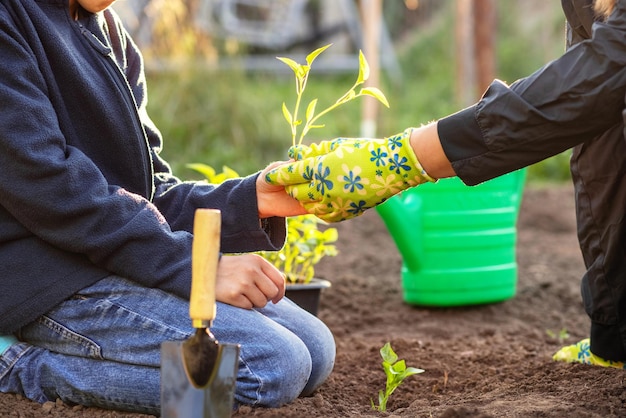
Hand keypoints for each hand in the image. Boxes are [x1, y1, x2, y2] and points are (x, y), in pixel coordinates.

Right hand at [215, 253, 285, 308]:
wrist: (205, 271)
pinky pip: (249, 307)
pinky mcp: (233, 294)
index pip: (280, 280)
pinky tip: (235, 297)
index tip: (275, 298)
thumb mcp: (248, 263)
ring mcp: (242, 282)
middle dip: (266, 297)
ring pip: (262, 302)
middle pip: (272, 293)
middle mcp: (251, 270)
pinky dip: (243, 305)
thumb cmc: (230, 269)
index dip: (280, 292)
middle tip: (254, 295)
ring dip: (254, 302)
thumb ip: (266, 272)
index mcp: (257, 261)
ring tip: (243, 294)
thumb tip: (281, 287)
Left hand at [265, 128, 435, 221]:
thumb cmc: (367, 150)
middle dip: (293, 185)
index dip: (279, 173)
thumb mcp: (338, 146)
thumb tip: (296, 153)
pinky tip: (325, 201)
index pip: (292, 173)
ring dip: (307, 198)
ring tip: (312, 190)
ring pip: (309, 206)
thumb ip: (315, 151)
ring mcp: (337, 203)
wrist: (395, 168)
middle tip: (294, 180)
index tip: (269, 174)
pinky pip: (325, 215)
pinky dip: (321, 209)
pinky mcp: (347, 213)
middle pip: (297, 191)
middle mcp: (326, 187)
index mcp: (323, 168)